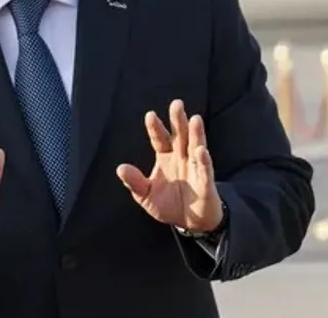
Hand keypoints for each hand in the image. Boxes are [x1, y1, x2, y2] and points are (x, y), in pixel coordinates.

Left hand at [116, 99, 222, 232]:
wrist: (190, 224)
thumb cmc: (168, 205)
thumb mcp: (145, 195)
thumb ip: (134, 182)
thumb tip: (120, 168)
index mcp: (165, 158)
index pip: (160, 139)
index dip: (156, 128)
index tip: (150, 115)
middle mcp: (181, 158)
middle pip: (180, 136)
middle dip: (178, 120)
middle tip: (177, 103)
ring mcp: (195, 168)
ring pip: (195, 147)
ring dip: (196, 134)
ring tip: (195, 119)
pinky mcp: (206, 182)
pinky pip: (205, 170)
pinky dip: (203, 161)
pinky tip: (201, 151)